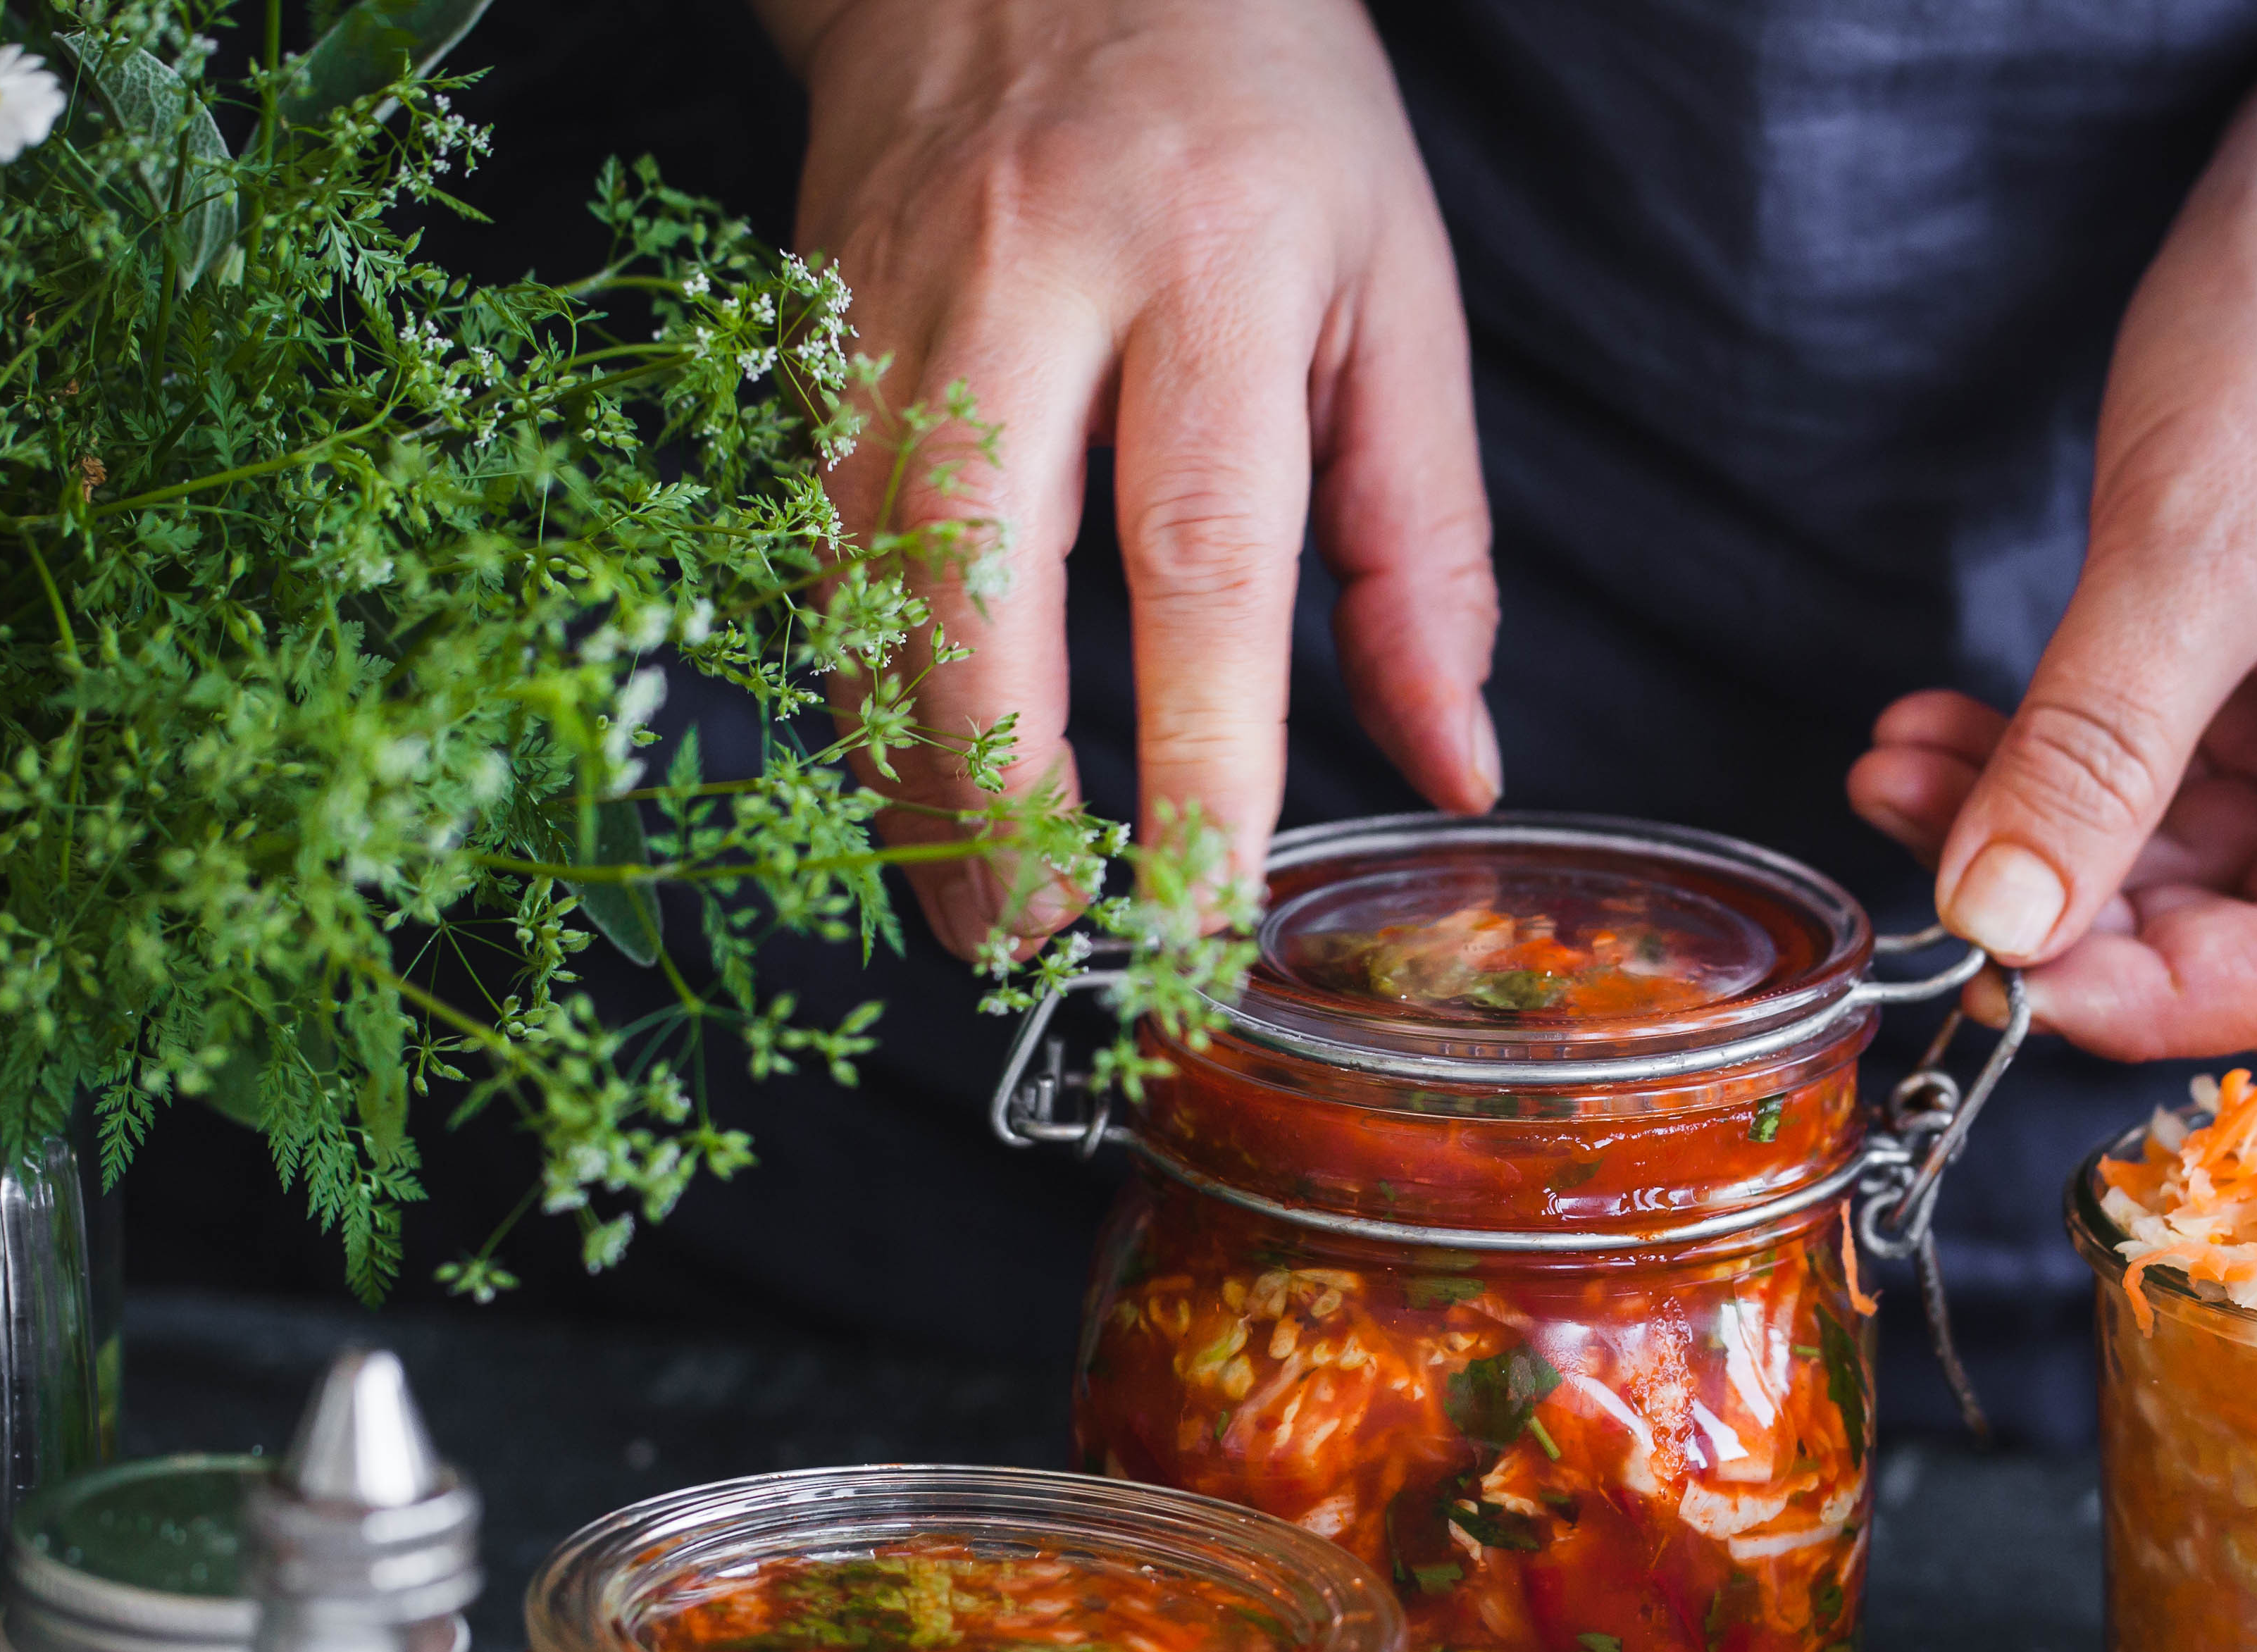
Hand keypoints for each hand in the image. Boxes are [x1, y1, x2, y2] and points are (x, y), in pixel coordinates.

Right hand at [768, 0, 1499, 953]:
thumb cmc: (1257, 105)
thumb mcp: (1397, 286)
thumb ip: (1424, 539)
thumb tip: (1455, 765)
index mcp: (1211, 262)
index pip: (1200, 557)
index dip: (1196, 757)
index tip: (1204, 909)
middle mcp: (1028, 276)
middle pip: (977, 580)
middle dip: (998, 796)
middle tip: (1043, 942)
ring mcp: (886, 292)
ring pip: (857, 572)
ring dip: (904, 765)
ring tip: (972, 903)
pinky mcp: (801, 311)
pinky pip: (802, 531)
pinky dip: (848, 672)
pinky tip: (903, 766)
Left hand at [1849, 0, 2256, 1064]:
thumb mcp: (2201, 540)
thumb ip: (2100, 749)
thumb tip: (1998, 921)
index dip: (2157, 994)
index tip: (1999, 971)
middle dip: (2081, 918)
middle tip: (1924, 872)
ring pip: (2188, 883)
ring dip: (2038, 848)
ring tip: (1903, 774)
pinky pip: (2160, 803)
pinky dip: (2051, 786)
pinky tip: (1940, 748)